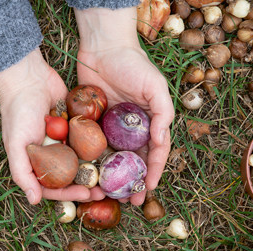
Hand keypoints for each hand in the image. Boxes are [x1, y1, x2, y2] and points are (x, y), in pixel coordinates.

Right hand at [0, 49, 105, 204]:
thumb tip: (34, 201)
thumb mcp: (16, 145)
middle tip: (104, 191)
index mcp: (36, 162)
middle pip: (71, 177)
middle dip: (87, 185)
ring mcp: (65, 140)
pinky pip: (89, 140)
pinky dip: (99, 148)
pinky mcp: (76, 126)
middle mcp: (51, 155)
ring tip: (111, 176)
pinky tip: (113, 154)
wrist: (29, 77)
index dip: (69, 194)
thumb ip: (22, 173)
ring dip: (96, 170)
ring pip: (83, 160)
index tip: (86, 195)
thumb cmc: (18, 112)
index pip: (54, 186)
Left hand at [74, 7, 174, 205]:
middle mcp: (131, 129)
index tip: (148, 189)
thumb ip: (163, 113)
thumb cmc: (133, 64)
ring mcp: (111, 129)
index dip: (153, 172)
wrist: (102, 47)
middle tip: (130, 202)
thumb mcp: (155, 86)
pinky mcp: (92, 125)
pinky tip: (89, 177)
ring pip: (113, 159)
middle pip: (134, 162)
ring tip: (109, 196)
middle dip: (133, 183)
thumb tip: (161, 140)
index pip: (155, 153)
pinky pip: (93, 147)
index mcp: (150, 123)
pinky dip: (93, 163)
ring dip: (113, 179)